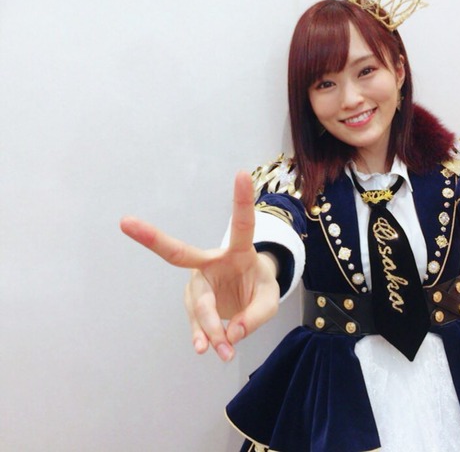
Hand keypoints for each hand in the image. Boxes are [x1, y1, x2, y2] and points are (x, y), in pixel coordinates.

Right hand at [120, 171, 279, 360]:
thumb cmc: (259, 287)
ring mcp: (198, 283)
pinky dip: (203, 335)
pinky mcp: (195, 304)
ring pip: (197, 303)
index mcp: (239, 250)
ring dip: (210, 327)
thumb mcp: (269, 299)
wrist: (247, 297)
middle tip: (126, 223)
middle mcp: (211, 261)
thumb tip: (232, 334)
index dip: (241, 200)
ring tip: (222, 350)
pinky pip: (196, 321)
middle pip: (181, 253)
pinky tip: (204, 347)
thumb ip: (256, 315)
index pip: (241, 223)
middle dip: (152, 237)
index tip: (241, 172)